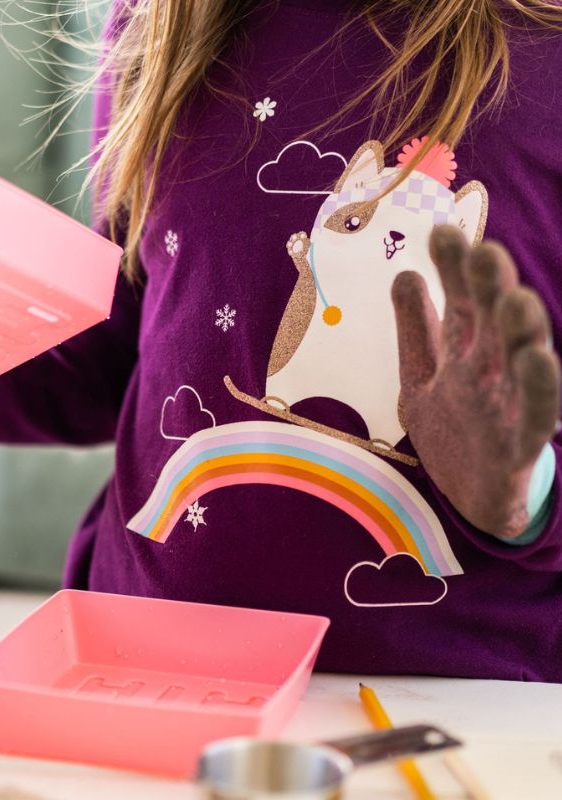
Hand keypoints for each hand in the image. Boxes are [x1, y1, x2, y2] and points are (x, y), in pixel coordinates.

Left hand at [392, 225, 559, 539]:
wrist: (466, 497)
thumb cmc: (451, 430)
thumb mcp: (420, 376)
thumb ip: (414, 330)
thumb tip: (404, 274)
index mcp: (463, 352)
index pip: (460, 300)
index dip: (453, 269)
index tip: (442, 232)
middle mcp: (489, 369)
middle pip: (491, 321)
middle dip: (489, 287)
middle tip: (483, 251)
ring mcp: (507, 404)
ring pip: (520, 360)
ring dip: (520, 331)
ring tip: (516, 299)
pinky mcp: (520, 443)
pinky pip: (536, 414)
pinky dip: (539, 389)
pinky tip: (538, 361)